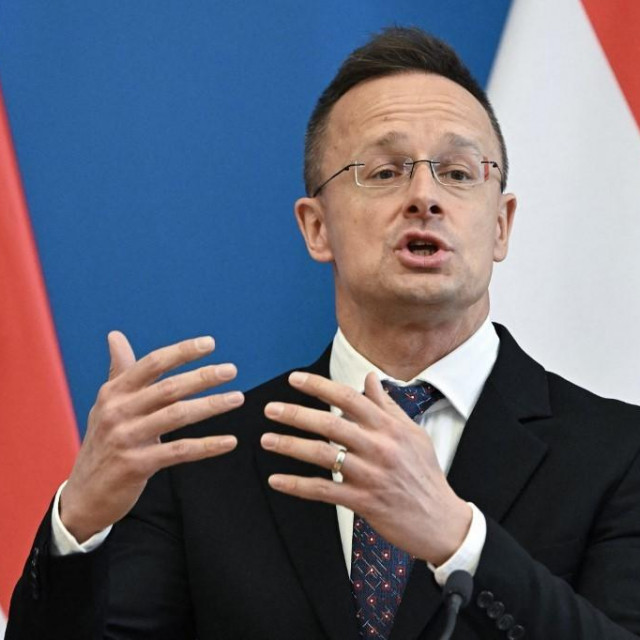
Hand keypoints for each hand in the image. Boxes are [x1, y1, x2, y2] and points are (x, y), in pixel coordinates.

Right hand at [60, 331, 243, 542]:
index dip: (182, 351)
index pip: (152, 364)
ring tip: (237, 398)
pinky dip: (207, 446)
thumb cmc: (103, 441)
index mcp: (114, 392)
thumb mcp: (107, 404)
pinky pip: (180, 451)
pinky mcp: (137, 465)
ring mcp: (126, 439)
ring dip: (211, 406)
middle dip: (203, 376)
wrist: (84, 494)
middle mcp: (118, 411)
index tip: (210, 343)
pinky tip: (230, 441)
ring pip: (177, 416)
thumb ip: (119, 371)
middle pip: (169, 388)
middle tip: (231, 370)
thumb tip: (115, 335)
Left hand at [261, 371, 469, 564]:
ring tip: (266, 440)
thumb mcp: (412, 433)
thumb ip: (387, 405)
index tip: (295, 379)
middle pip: (330, 424)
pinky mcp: (363, 501)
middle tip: (270, 408)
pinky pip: (324, 491)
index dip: (319, 386)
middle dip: (296, 414)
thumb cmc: (425, 473)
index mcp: (389, 427)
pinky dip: (298, 485)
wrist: (441, 520)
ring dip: (290, 446)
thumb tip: (370, 378)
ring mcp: (370, 475)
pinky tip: (277, 481)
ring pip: (323, 455)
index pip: (349, 397)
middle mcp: (378, 447)